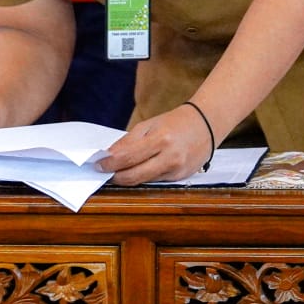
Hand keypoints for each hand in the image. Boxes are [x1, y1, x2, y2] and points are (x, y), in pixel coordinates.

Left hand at [95, 104, 213, 184]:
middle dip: (115, 176)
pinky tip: (139, 170)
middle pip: (134, 176)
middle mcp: (170, 158)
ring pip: (144, 181)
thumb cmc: (174, 121)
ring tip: (118, 171)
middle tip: (104, 172)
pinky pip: (156, 181)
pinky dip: (144, 177)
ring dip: (128, 178)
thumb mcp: (149, 124)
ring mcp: (177, 171)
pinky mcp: (181, 178)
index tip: (98, 164)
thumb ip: (128, 141)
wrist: (206, 124)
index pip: (128, 157)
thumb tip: (109, 155)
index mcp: (160, 139)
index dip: (110, 164)